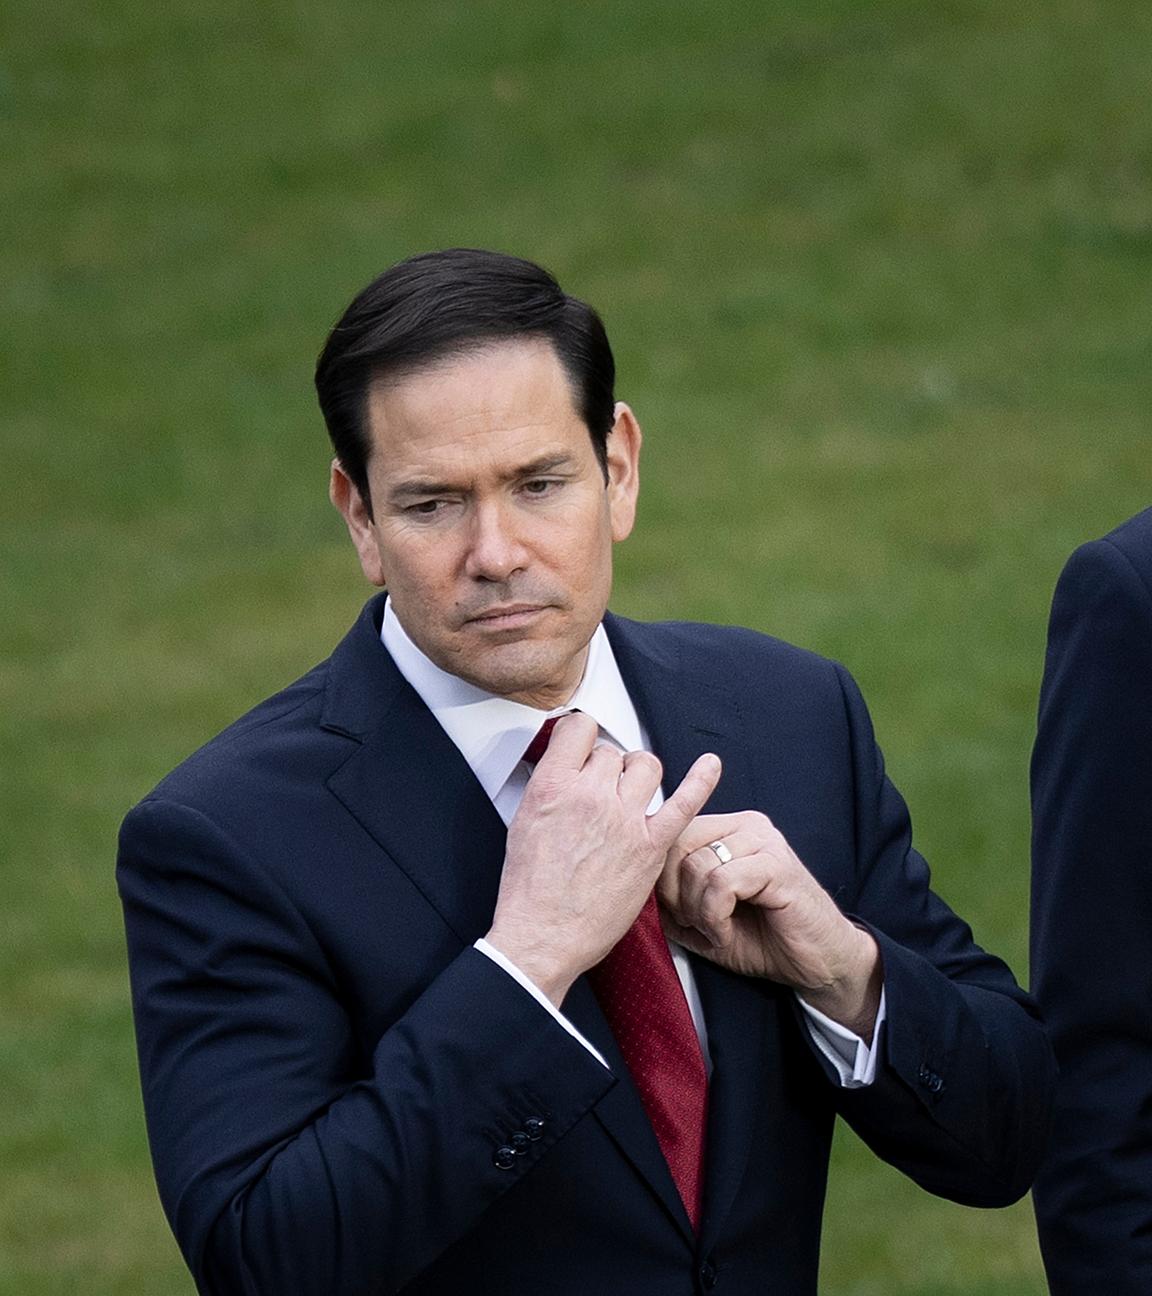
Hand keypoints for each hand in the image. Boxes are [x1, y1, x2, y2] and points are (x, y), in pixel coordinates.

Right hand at [486, 714, 721, 1005]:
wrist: (544, 937)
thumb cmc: (530, 890)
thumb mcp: (522, 823)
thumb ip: (548, 789)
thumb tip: (565, 769)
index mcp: (552, 786)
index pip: (579, 728)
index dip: (583, 736)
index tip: (585, 746)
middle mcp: (590, 796)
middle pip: (613, 753)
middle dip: (607, 770)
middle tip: (599, 795)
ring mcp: (624, 820)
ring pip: (646, 765)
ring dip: (638, 775)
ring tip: (630, 796)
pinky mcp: (650, 847)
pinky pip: (684, 802)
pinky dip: (701, 781)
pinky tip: (710, 766)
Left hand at [658, 811, 881, 1038]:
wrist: (817, 963)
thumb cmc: (762, 939)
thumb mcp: (702, 917)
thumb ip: (671, 897)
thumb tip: (636, 886)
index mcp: (726, 828)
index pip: (669, 835)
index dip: (661, 880)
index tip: (676, 913)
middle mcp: (745, 825)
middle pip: (676, 846)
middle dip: (674, 894)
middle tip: (693, 923)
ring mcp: (764, 841)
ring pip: (698, 866)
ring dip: (696, 911)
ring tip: (714, 930)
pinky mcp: (777, 865)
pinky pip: (722, 883)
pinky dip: (714, 916)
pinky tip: (725, 932)